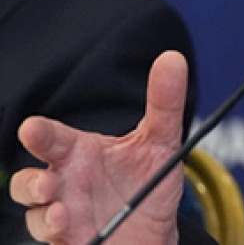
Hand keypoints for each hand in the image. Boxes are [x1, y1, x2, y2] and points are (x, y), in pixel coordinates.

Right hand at [9, 51, 187, 244]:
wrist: (158, 230)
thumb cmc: (149, 183)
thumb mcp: (163, 141)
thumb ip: (165, 102)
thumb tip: (172, 58)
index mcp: (80, 153)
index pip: (51, 139)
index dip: (40, 134)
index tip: (32, 128)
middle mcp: (65, 184)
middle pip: (28, 180)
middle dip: (29, 181)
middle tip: (47, 181)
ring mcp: (63, 216)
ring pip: (34, 215)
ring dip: (43, 214)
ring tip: (61, 211)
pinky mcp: (70, 242)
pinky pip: (50, 241)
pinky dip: (55, 236)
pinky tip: (69, 230)